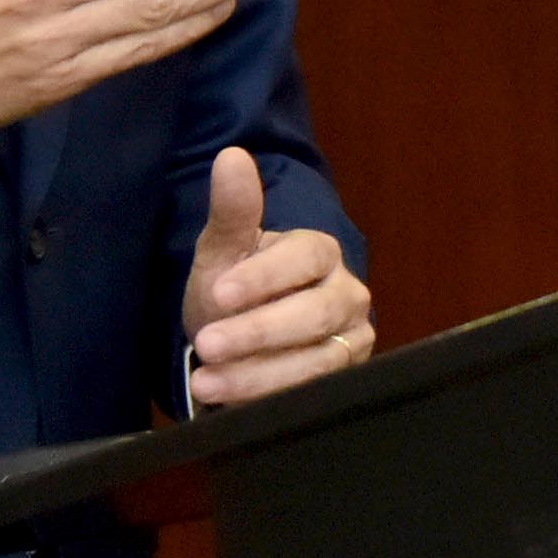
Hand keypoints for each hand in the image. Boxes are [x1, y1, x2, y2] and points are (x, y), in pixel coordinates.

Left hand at [183, 144, 372, 410]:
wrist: (239, 341)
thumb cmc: (234, 289)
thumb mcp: (224, 251)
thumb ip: (234, 210)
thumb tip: (232, 156)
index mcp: (321, 253)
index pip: (304, 258)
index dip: (263, 277)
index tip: (219, 292)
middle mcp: (347, 295)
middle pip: (314, 314)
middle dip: (257, 332)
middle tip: (207, 344)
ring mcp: (350, 341)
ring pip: (315, 360)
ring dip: (257, 374)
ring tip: (207, 380)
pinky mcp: (343, 382)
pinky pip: (312, 393)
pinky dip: (269, 398)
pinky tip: (229, 401)